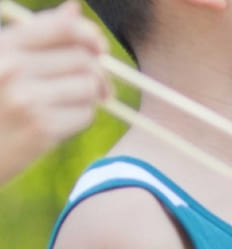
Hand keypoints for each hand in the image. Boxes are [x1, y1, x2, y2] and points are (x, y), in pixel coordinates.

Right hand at [0, 1, 107, 185]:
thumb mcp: (4, 59)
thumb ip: (37, 35)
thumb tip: (75, 8)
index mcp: (3, 45)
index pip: (63, 27)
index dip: (89, 34)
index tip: (98, 47)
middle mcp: (14, 67)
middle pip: (84, 58)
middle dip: (95, 70)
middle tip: (95, 84)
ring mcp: (28, 99)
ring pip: (88, 86)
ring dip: (88, 95)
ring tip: (68, 101)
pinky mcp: (42, 129)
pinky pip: (85, 114)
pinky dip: (80, 117)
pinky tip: (59, 119)